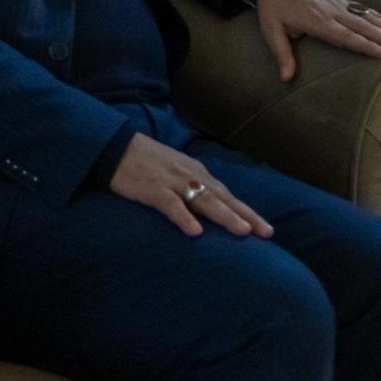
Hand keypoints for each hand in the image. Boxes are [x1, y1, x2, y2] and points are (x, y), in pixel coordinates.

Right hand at [109, 132, 272, 238]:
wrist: (114, 147)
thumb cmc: (145, 161)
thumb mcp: (174, 170)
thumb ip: (192, 185)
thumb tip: (210, 205)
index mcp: (196, 172)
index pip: (227, 194)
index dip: (246, 211)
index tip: (265, 228)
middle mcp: (190, 175)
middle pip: (223, 197)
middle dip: (246, 215)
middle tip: (266, 232)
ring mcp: (172, 181)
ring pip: (203, 200)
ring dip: (224, 215)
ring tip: (242, 231)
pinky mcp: (153, 189)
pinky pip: (171, 205)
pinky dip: (184, 218)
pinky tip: (195, 232)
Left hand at [252, 0, 380, 80]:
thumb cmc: (273, 8)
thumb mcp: (271, 31)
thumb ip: (282, 54)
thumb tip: (286, 79)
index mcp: (316, 21)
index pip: (344, 35)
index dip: (363, 44)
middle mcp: (331, 11)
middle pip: (362, 26)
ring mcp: (338, 4)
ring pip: (367, 16)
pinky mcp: (340, 0)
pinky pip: (363, 9)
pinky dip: (380, 17)